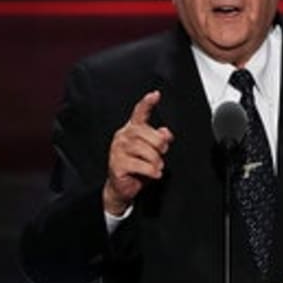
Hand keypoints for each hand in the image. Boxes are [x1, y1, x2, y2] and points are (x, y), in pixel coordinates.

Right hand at [102, 90, 173, 214]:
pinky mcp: (117, 164)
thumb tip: (166, 133)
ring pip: (146, 150)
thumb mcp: (152, 152)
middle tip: (161, 154)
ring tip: (157, 167)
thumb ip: (160, 139)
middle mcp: (123, 136)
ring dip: (156, 161)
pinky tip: (154, 174)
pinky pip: (141, 165)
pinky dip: (151, 170)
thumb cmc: (137, 167)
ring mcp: (117, 150)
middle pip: (147, 133)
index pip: (139, 113)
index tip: (155, 95)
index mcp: (131, 129)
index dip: (147, 103)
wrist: (122, 187)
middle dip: (159, 145)